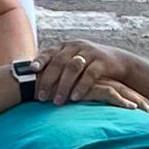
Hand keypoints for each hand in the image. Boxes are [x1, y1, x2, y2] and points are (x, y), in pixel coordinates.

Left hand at [34, 40, 148, 110]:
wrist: (117, 62)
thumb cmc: (87, 66)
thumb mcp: (71, 62)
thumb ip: (55, 68)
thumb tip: (31, 80)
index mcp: (65, 46)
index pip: (49, 52)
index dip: (40, 61)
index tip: (30, 71)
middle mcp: (76, 46)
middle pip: (59, 61)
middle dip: (48, 80)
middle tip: (40, 98)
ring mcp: (90, 53)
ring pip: (73, 68)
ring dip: (63, 86)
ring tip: (57, 102)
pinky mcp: (102, 62)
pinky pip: (90, 74)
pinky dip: (81, 87)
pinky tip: (75, 99)